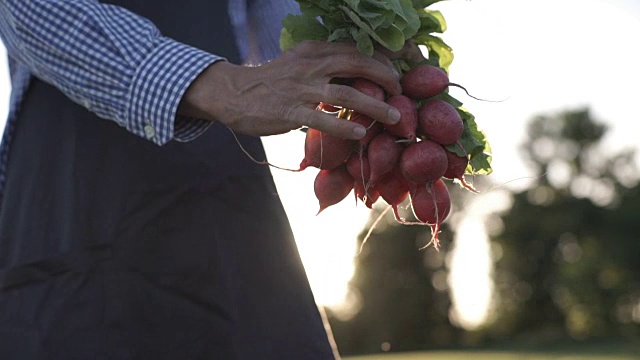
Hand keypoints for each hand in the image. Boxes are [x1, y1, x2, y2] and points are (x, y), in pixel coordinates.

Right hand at [178, 40, 403, 139]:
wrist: (234, 93)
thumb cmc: (271, 81)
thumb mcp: (299, 63)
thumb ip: (325, 64)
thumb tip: (356, 73)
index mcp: (315, 50)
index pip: (356, 48)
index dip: (383, 56)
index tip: (403, 66)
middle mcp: (311, 64)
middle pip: (358, 64)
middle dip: (386, 76)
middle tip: (402, 90)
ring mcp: (301, 88)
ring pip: (347, 94)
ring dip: (375, 106)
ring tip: (395, 117)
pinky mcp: (290, 111)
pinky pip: (322, 119)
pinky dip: (344, 127)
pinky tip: (360, 134)